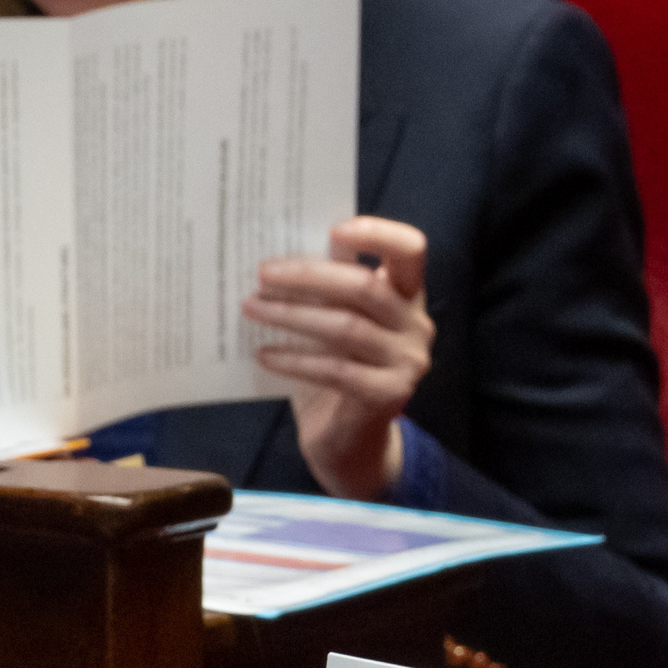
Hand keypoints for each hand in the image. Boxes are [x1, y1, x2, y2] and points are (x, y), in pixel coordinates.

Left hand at [247, 216, 434, 498]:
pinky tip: (265, 354)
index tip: (334, 228)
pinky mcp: (389, 395)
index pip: (410, 250)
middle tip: (262, 273)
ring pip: (347, 327)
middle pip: (365, 286)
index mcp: (407, 295)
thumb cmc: (337, 367)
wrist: (350, 439)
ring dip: (292, 316)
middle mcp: (416, 325)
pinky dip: (295, 359)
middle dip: (309, 276)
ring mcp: (407, 362)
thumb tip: (281, 248)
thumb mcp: (336, 318)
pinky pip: (336, 370)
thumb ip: (326, 285)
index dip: (378, 232)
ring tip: (251, 308)